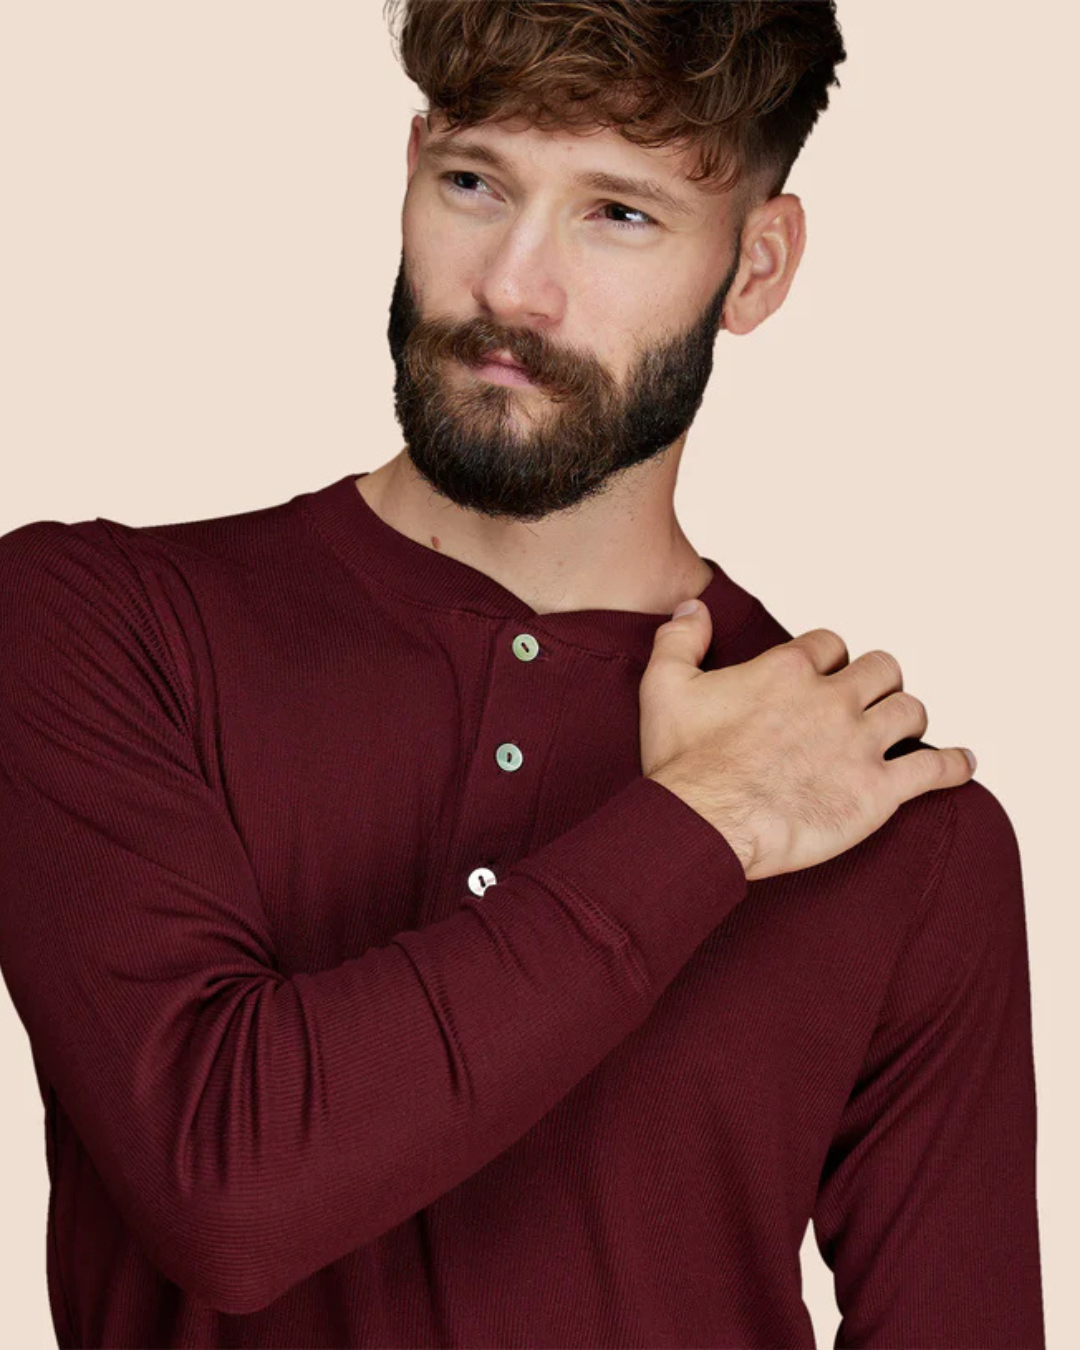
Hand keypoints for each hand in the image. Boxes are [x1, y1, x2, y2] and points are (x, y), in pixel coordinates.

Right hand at [639, 600, 975, 881]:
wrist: (705, 823)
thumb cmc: (683, 762)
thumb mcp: (664, 686)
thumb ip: (681, 637)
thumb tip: (696, 603)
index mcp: (788, 671)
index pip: (831, 644)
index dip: (830, 658)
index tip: (824, 675)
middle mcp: (832, 699)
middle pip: (882, 669)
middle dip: (878, 680)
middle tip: (867, 701)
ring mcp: (859, 744)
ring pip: (910, 710)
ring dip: (908, 716)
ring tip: (902, 729)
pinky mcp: (877, 791)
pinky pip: (934, 769)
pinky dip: (954, 764)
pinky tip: (963, 763)